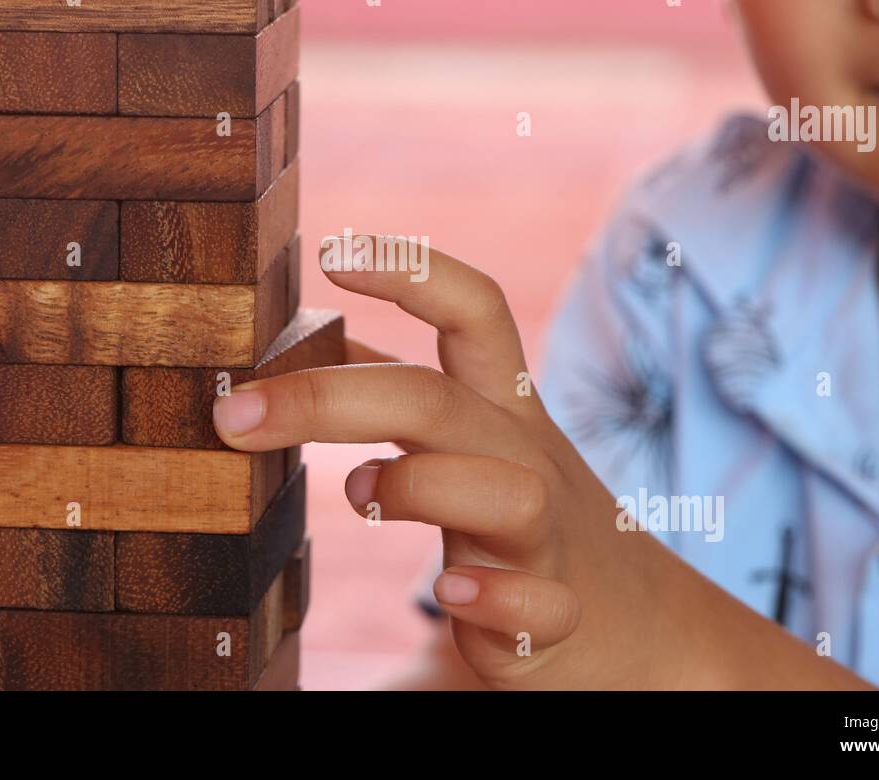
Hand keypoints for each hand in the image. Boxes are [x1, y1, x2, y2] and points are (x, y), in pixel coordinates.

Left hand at [213, 237, 873, 689]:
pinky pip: (538, 604)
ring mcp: (546, 539)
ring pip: (508, 492)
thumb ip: (395, 391)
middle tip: (236, 412)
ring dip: (422, 485)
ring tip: (361, 492)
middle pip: (442, 402)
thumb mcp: (472, 438)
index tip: (332, 250)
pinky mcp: (552, 618)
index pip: (475, 312)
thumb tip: (299, 337)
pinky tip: (452, 596)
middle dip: (333, 398)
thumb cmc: (524, 514)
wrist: (642, 627)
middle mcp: (524, 458)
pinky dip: (495, 599)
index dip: (413, 271)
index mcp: (501, 407)